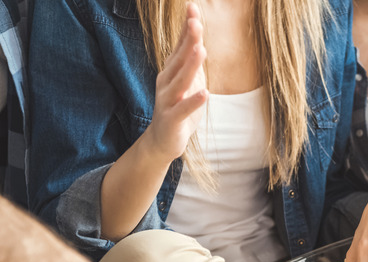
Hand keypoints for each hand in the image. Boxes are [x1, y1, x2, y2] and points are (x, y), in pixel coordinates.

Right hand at [144, 2, 207, 162]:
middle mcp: (166, 82)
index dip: (186, 28)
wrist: (162, 141)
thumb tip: (198, 36)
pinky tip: (205, 93)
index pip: (180, 46)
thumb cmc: (178, 108)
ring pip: (180, 81)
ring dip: (190, 66)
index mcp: (171, 71)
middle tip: (196, 23)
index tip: (193, 8)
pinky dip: (193, 101)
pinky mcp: (171, 119)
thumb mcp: (187, 82)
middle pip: (178, 59)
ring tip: (201, 50)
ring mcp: (167, 100)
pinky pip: (183, 109)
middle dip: (187, 41)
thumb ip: (191, 61)